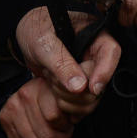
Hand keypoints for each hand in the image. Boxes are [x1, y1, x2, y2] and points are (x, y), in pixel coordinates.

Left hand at [0, 7, 120, 137]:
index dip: (105, 71)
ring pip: (90, 100)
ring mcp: (89, 75)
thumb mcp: (43, 42)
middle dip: (73, 88)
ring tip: (50, 80)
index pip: (111, 52)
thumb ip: (60, 63)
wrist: (25, 40)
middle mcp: (96, 56)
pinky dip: (64, 105)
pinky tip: (51, 91)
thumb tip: (80, 87)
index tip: (92, 88)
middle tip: (52, 76)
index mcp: (94, 35)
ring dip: (66, 97)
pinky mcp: (80, 90)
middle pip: (100, 83)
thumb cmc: (36, 30)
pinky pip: (80, 108)